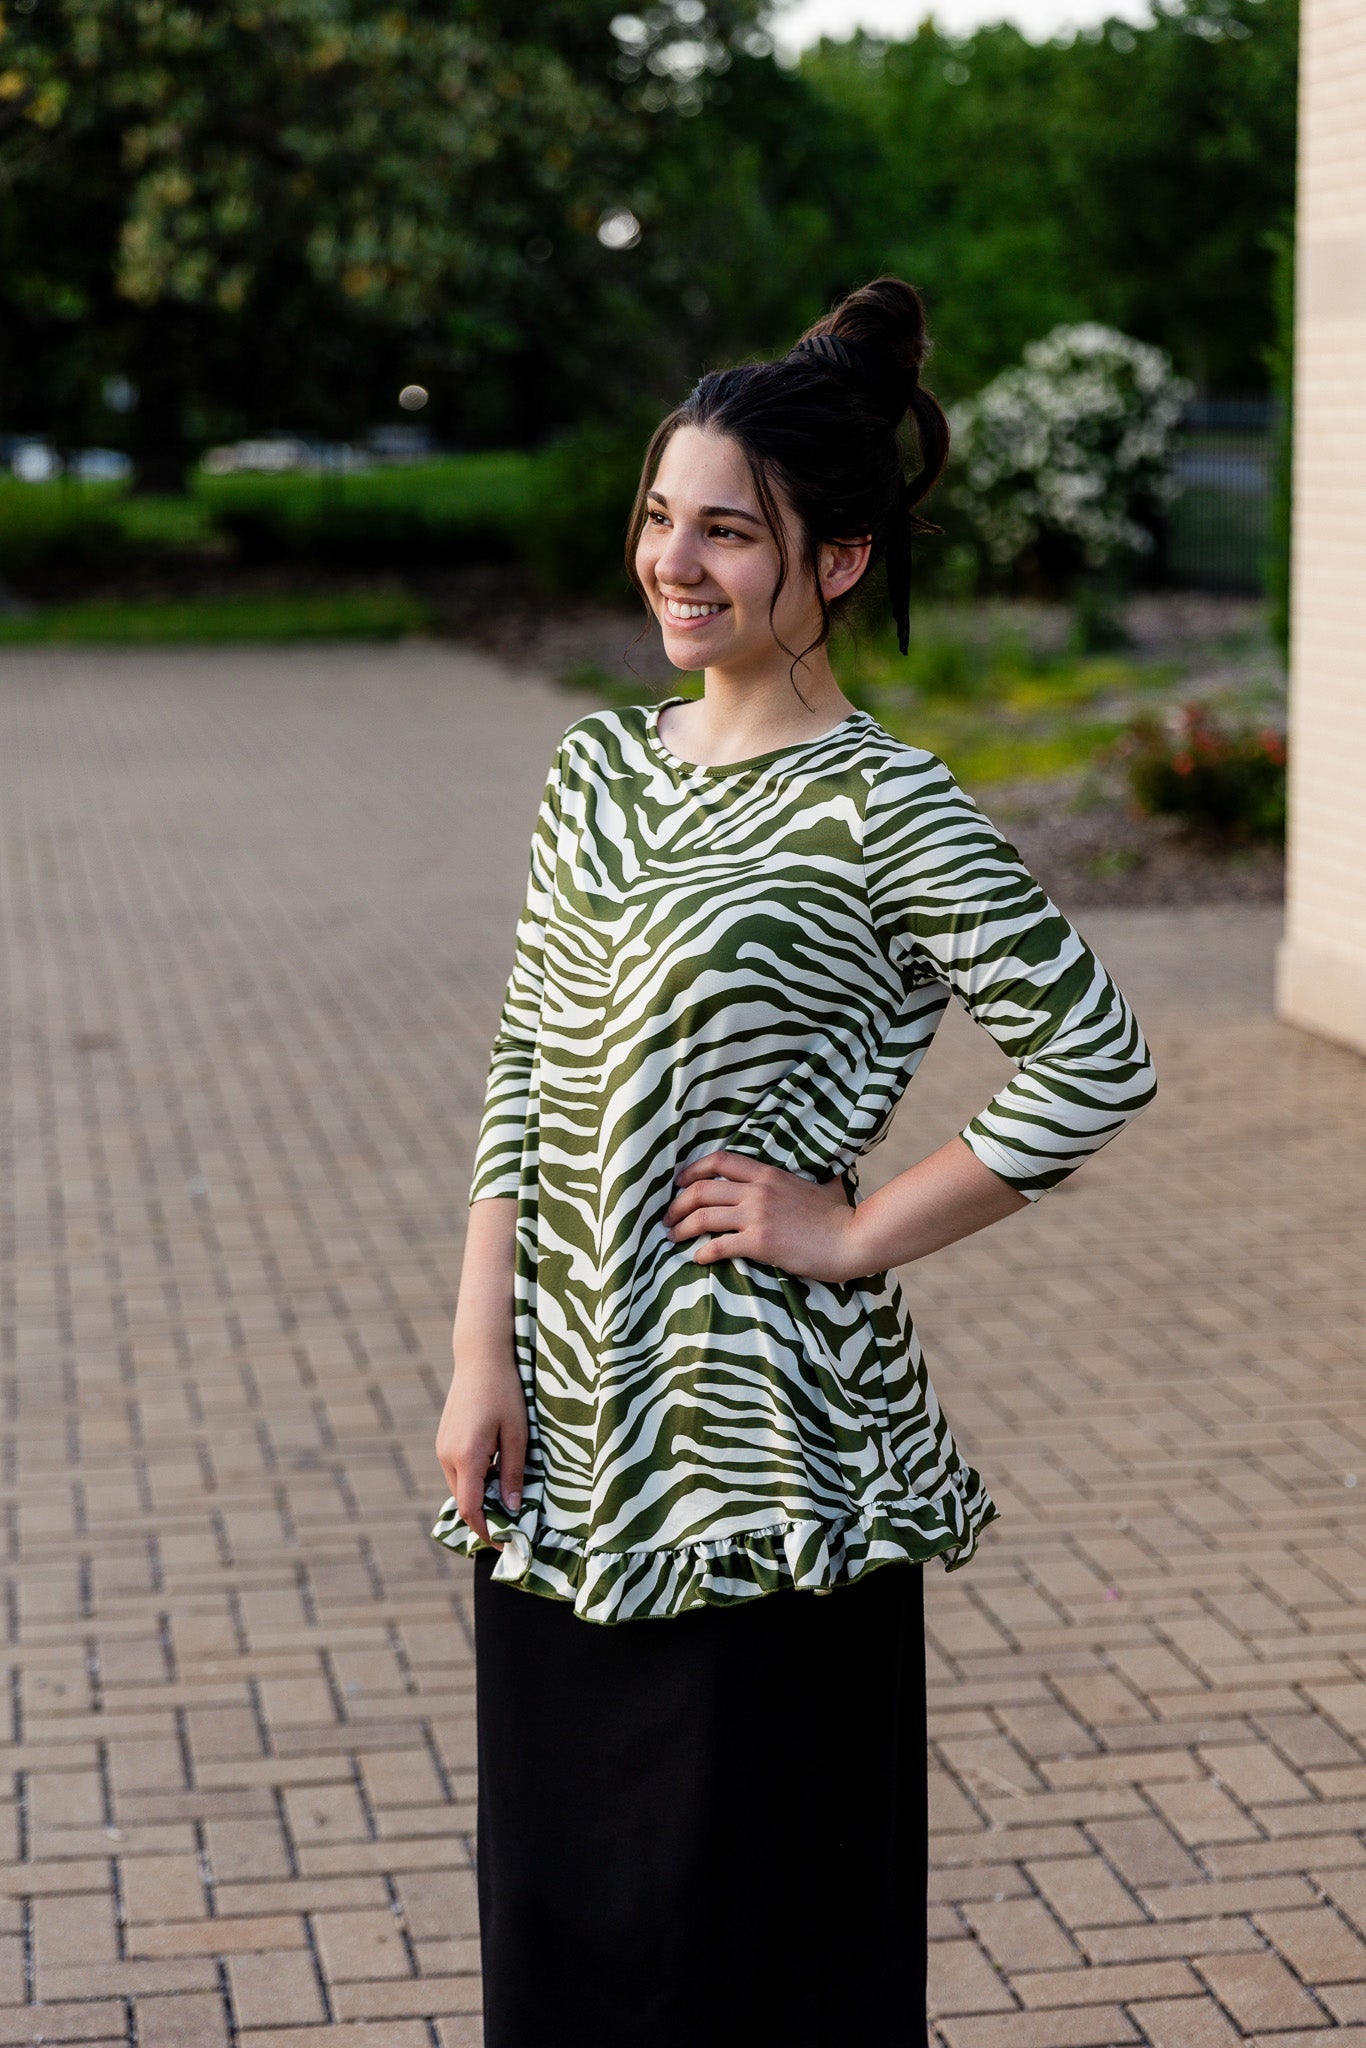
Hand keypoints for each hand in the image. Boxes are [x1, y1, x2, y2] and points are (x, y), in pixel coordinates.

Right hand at [435, 1344, 526, 1548]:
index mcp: (467, 1456)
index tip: (504, 1544)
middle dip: (485, 1517)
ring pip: (460, 1487)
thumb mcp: (518, 1434)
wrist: (480, 1358)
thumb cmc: (505, 1392)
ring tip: (508, 1494)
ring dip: (480, 1497)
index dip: (486, 1532)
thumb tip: (511, 1508)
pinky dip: (474, 1480)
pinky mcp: (443, 1440)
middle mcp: (448, 1456)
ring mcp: (442, 1448)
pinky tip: (495, 1470)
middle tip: (513, 1523)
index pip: (471, 1509)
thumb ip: (514, 1473)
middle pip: (464, 1502)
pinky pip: (457, 1471)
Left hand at [664, 1150, 870, 1284]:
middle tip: (668, 1217)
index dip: (693, 1170)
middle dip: (677, 1203)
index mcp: (768, 1174)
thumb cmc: (841, 1216)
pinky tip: (697, 1258)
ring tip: (673, 1238)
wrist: (853, 1238)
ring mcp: (757, 1216)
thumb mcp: (825, 1187)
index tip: (679, 1183)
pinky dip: (702, 1252)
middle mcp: (758, 1191)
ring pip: (703, 1216)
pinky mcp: (760, 1242)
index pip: (720, 1161)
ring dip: (681, 1228)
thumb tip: (828, 1175)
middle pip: (701, 1189)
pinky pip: (719, 1246)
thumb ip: (816, 1178)